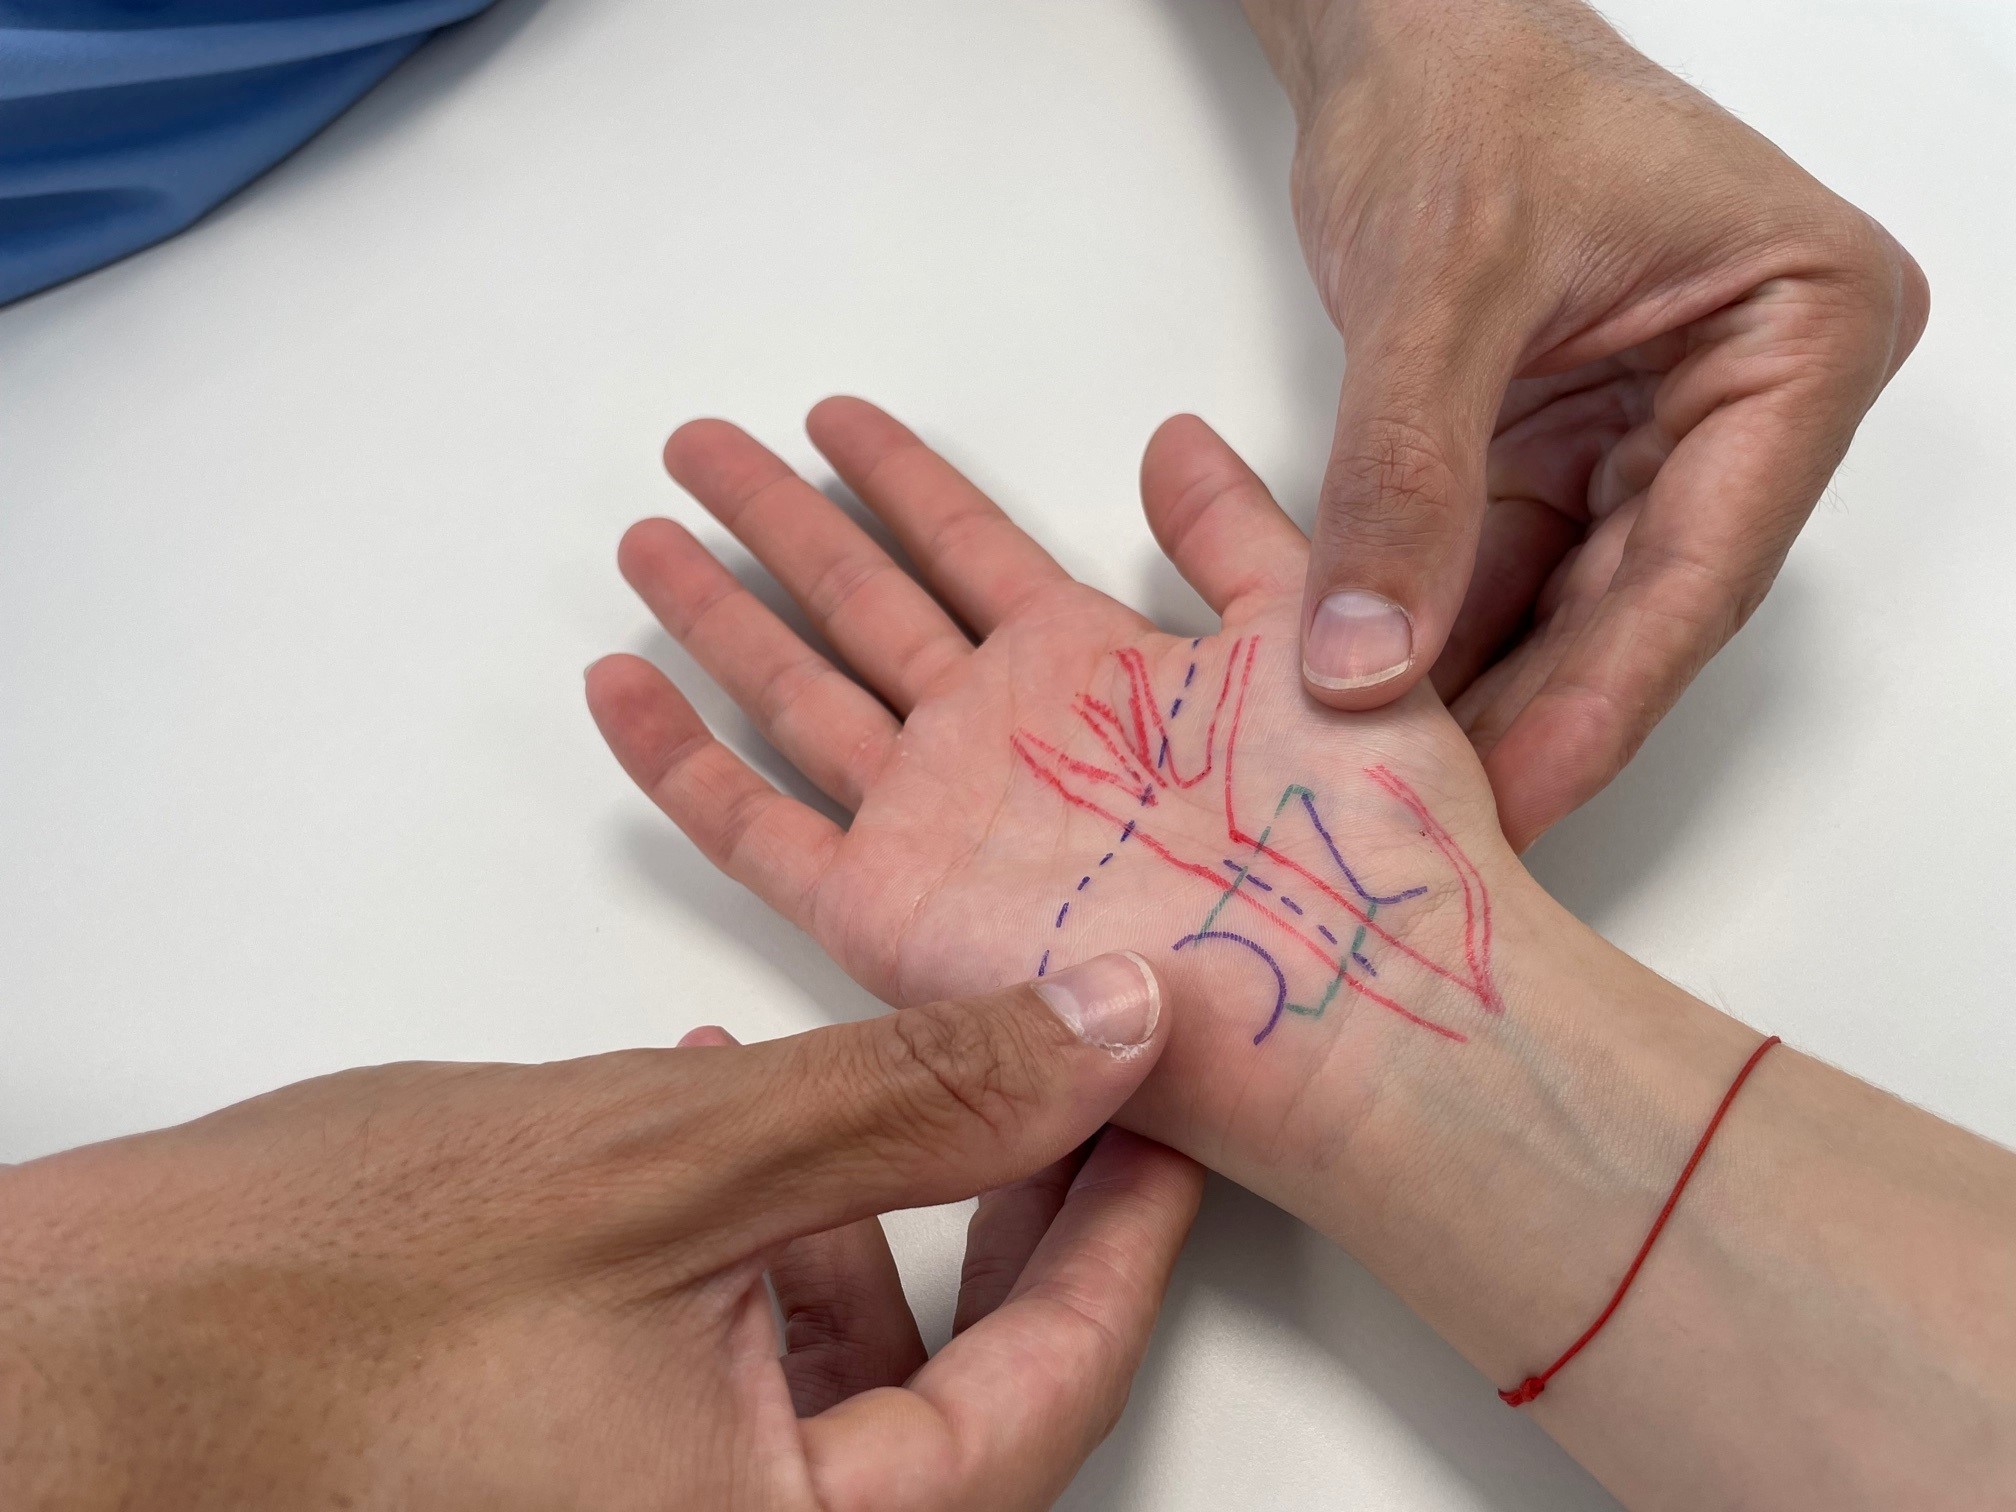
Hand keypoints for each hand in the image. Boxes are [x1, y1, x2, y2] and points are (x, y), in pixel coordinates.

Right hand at [0, 961, 1199, 1510]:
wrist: (86, 1352)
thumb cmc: (335, 1288)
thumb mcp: (677, 1158)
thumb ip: (920, 1096)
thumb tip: (1114, 1034)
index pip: (1047, 1403)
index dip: (1127, 1237)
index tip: (1175, 1116)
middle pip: (972, 1399)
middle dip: (1013, 1220)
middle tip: (1053, 1081)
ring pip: (864, 1375)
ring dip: (881, 1214)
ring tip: (855, 1078)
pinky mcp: (611, 1476)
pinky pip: (757, 1373)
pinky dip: (777, 1248)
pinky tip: (735, 1125)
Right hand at [587, 398, 1534, 1207]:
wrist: (1353, 997)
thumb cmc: (1360, 829)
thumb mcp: (1310, 635)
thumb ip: (1238, 531)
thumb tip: (1171, 431)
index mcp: (1084, 663)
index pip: (962, 540)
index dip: (896, 475)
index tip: (830, 413)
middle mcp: (996, 733)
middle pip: (856, 600)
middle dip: (776, 520)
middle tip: (698, 445)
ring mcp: (937, 820)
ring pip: (794, 691)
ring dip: (718, 615)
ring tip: (646, 539)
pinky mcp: (892, 917)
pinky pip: (758, 830)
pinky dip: (681, 761)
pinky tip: (620, 686)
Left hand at [1246, 0, 1928, 845]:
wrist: (1405, 28)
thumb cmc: (1467, 87)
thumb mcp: (1437, 290)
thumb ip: (1402, 480)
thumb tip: (1363, 662)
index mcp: (1805, 330)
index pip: (1706, 560)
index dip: (1605, 697)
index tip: (1521, 799)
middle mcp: (1751, 396)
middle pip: (1643, 600)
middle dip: (1537, 715)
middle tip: (1445, 836)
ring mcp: (1660, 429)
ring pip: (1572, 603)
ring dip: (1484, 692)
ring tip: (1398, 798)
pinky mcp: (1566, 446)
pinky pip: (1508, 568)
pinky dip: (1443, 635)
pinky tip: (1379, 711)